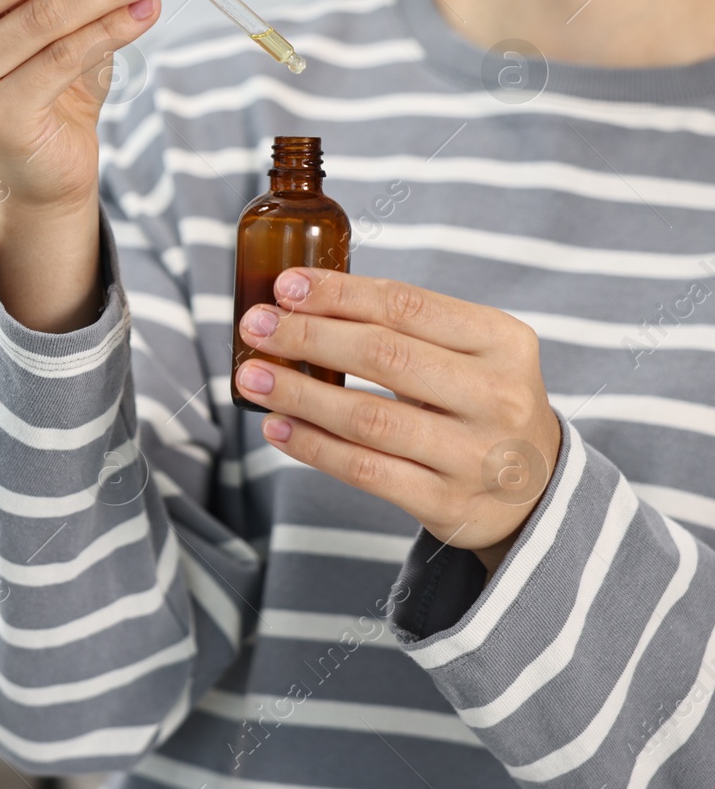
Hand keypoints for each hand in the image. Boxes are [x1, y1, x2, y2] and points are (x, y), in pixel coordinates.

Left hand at [233, 268, 562, 575]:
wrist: (537, 491)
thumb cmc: (480, 402)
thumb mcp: (472, 353)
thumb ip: (405, 327)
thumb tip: (300, 302)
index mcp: (502, 342)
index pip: (407, 305)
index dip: (340, 293)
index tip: (286, 286)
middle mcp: (496, 397)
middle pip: (383, 357)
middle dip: (308, 337)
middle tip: (255, 327)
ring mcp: (474, 455)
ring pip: (367, 418)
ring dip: (298, 394)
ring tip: (251, 377)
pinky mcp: (446, 502)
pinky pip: (364, 470)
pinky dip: (312, 446)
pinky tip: (276, 426)